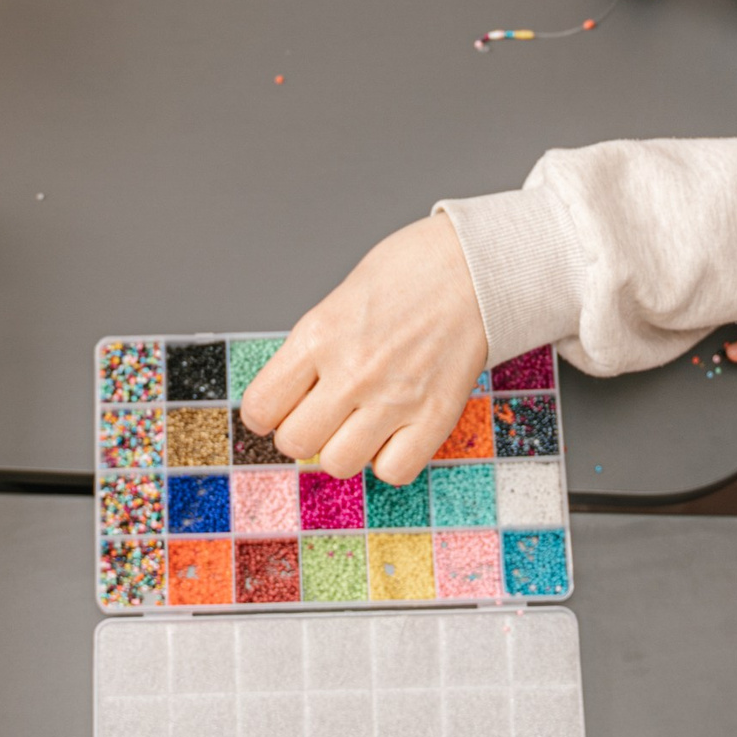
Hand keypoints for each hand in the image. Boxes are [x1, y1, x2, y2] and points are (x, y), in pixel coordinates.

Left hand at [239, 216, 487, 484]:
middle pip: (295, 442)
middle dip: (302, 432)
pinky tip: (394, 432)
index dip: (266, 413)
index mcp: (319, 335)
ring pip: (339, 463)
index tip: (280, 409)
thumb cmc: (410, 270)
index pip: (260, 407)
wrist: (476, 265)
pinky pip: (393, 471)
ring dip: (343, 448)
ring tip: (360, 424)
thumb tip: (294, 396)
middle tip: (322, 415)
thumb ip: (315, 349)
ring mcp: (394, 398)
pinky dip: (389, 459)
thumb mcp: (341, 298)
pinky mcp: (436, 416)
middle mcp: (351, 371)